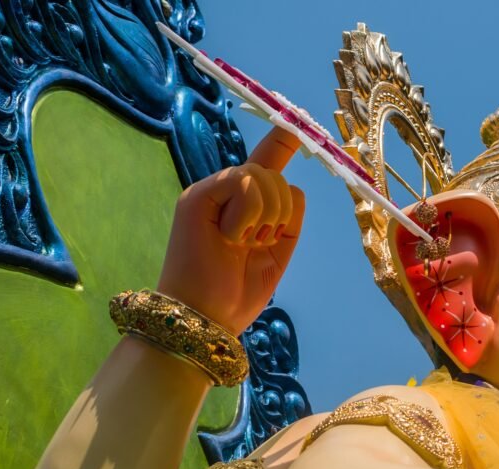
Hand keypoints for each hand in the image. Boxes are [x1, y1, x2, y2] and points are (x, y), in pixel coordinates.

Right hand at [157, 127, 305, 334]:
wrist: (207, 318)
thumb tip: (294, 186)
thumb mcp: (276, 252)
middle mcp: (223, 194)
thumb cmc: (235, 293)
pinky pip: (245, 181)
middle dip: (281, 211)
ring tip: (242, 243)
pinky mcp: (198, 196)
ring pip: (264, 175)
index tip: (299, 120)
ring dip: (268, 215)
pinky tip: (231, 236)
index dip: (283, 140)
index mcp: (242, 206)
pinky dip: (250, 213)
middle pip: (275, 173)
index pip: (266, 162)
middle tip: (256, 242)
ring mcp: (208, 192)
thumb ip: (287, 219)